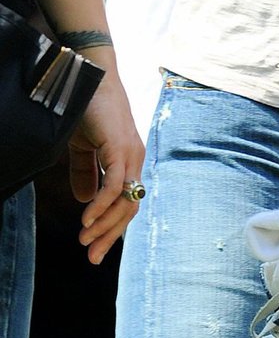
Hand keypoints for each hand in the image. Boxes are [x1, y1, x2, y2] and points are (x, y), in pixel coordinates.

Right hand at [68, 66, 145, 264]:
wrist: (91, 79)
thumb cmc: (90, 110)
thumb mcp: (84, 148)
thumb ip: (86, 172)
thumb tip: (86, 201)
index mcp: (129, 162)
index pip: (126, 203)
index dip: (111, 228)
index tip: (93, 250)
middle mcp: (134, 160)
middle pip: (130, 208)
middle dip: (110, 235)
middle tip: (91, 258)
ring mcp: (130, 154)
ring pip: (125, 200)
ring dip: (104, 224)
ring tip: (85, 241)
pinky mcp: (119, 147)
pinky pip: (115, 184)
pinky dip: (102, 204)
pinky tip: (87, 219)